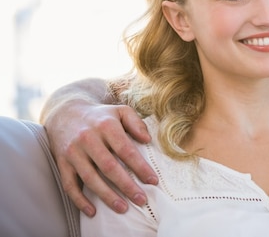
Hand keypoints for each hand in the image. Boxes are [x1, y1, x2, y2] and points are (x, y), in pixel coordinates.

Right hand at [44, 99, 156, 216]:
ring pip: (91, 178)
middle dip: (127, 186)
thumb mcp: (120, 111)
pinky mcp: (62, 163)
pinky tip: (92, 211)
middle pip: (109, 167)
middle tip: (141, 199)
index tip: (153, 181)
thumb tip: (147, 139)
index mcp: (106, 126)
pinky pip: (69, 185)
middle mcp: (88, 139)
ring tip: (123, 208)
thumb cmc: (100, 116)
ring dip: (107, 196)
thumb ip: (136, 123)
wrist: (66, 113)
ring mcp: (73, 152)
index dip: (140, 167)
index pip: (126, 150)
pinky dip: (79, 200)